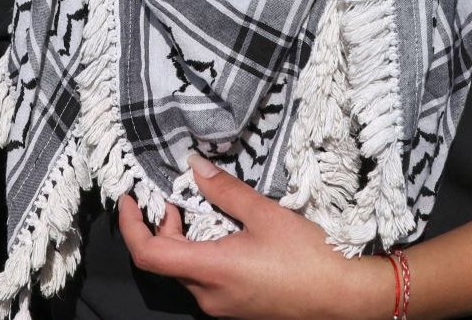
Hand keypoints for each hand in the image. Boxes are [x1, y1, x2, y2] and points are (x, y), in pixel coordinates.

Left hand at [116, 154, 391, 319]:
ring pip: (185, 270)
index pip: (149, 254)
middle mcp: (208, 295)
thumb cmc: (307, 257)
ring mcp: (221, 307)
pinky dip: (201, 253)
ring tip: (203, 208)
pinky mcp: (235, 309)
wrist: (342, 299)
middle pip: (165, 260)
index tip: (128, 198)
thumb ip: (224, 190)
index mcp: (210, 270)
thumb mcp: (264, 214)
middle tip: (176, 194)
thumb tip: (193, 165)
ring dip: (183, 238)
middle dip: (162, 224)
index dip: (130, 226)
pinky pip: (204, 280)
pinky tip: (224, 233)